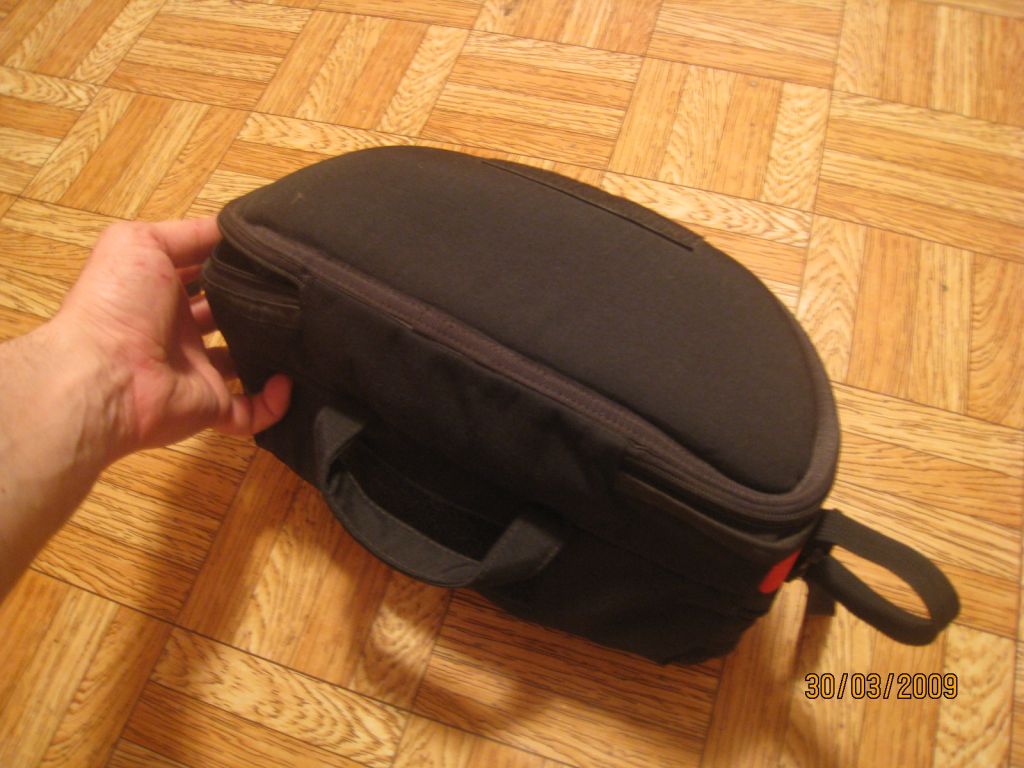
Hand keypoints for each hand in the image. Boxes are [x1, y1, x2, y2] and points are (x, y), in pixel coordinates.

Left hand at [56, 217, 291, 459]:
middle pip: (226, 317)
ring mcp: (196, 371)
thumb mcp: (142, 242)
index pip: (203, 274)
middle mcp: (178, 332)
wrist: (104, 375)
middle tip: (293, 292)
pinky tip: (289, 381)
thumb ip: (188, 233)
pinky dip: (274, 401)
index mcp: (161, 293)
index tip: (270, 255)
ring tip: (303, 333)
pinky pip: (250, 411)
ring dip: (269, 353)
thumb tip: (233, 229)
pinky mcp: (211, 405)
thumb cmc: (119, 302)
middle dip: (256, 305)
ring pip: (242, 363)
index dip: (231, 263)